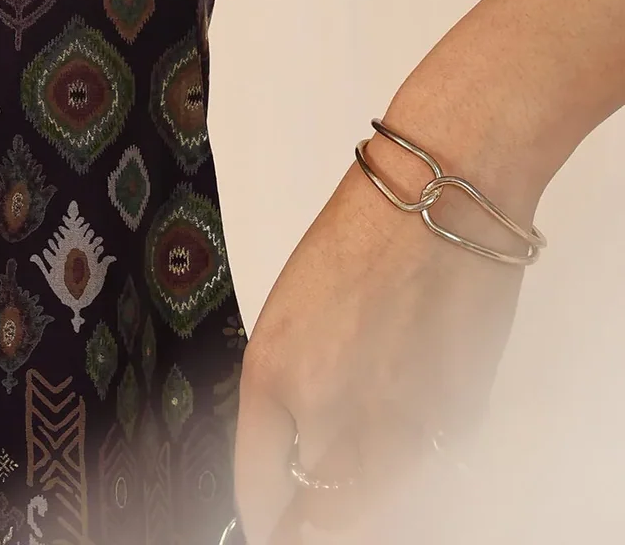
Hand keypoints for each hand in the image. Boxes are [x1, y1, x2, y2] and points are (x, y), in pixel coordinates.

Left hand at [234, 147, 525, 541]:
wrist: (442, 199)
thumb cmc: (362, 236)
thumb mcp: (294, 315)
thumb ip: (292, 390)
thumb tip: (296, 449)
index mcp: (275, 373)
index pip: (256, 483)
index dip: (260, 514)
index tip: (264, 522)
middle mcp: (330, 411)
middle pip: (314, 521)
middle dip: (302, 529)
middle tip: (297, 527)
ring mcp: (398, 425)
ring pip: (368, 512)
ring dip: (350, 513)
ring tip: (339, 502)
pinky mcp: (453, 424)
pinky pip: (420, 471)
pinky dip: (404, 472)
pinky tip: (394, 447)